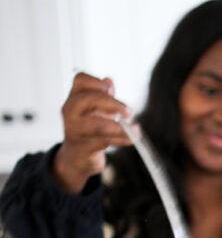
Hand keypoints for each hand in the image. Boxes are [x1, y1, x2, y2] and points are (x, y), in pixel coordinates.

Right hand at [53, 73, 131, 193]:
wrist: (77, 157)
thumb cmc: (88, 130)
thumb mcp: (95, 110)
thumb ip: (103, 96)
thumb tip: (109, 80)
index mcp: (73, 98)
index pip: (80, 80)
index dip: (97, 82)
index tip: (111, 90)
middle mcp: (70, 111)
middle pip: (89, 99)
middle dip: (113, 104)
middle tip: (129, 111)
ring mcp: (74, 130)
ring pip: (98, 125)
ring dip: (120, 127)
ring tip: (134, 129)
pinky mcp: (83, 148)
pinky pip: (104, 142)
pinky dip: (121, 140)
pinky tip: (130, 139)